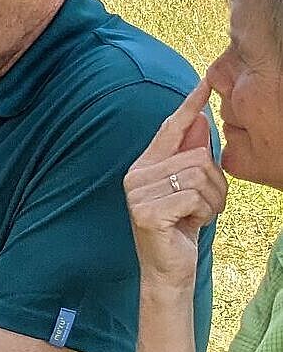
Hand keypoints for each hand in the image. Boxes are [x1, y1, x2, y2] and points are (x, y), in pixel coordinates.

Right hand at [125, 79, 223, 289]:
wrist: (168, 268)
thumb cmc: (180, 227)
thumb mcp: (190, 189)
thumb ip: (190, 157)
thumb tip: (199, 121)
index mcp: (144, 167)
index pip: (169, 129)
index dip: (189, 106)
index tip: (205, 82)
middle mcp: (136, 176)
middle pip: (196, 157)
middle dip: (214, 182)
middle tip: (206, 205)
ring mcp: (138, 194)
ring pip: (198, 177)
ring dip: (212, 200)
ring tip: (199, 215)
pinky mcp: (147, 212)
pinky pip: (194, 197)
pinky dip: (204, 213)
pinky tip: (191, 225)